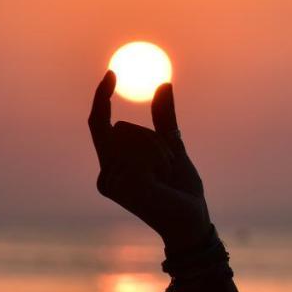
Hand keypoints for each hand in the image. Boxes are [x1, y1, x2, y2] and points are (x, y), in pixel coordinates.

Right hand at [88, 70, 212, 251]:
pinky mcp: (120, 189)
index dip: (101, 97)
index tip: (112, 73)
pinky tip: (162, 182)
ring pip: (130, 139)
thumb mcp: (174, 145)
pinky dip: (156, 160)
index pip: (99, 123)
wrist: (192, 217)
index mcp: (114, 161)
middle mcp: (105, 172)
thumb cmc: (181, 187)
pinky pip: (138, 155)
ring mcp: (110, 182)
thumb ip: (164, 118)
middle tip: (169, 160)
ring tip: (166, 173)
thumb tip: (163, 83)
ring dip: (157, 149)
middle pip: (121, 128)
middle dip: (151, 137)